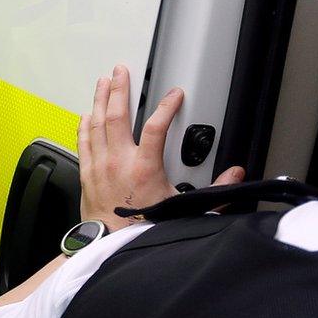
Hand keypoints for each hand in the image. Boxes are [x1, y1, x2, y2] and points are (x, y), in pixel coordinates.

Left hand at [78, 65, 241, 230]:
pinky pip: (84, 143)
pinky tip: (86, 115)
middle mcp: (118, 162)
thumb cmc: (144, 229)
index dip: (166, 106)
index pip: (156, 126)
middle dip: (119, 89)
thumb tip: (234, 175)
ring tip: (102, 83)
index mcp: (144, 168)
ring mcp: (99, 166)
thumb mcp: (184, 209)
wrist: (112, 245)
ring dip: (99, 101)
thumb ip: (214, 191)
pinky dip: (84, 126)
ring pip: (96, 124)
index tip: (174, 94)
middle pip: (116, 116)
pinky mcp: (87, 175)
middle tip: (120, 72)